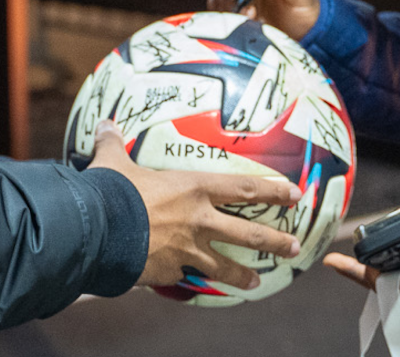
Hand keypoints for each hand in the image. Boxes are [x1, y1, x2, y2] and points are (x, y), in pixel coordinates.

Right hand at [88, 120, 301, 289]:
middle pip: (248, 232)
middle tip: (295, 246)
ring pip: (224, 265)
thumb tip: (104, 122)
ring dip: (243, 274)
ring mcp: (187, 250)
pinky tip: (198, 287)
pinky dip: (193, 282)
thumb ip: (114, 143)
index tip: (295, 194)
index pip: (244, 188)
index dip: (272, 190)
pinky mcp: (169, 273)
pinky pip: (187, 278)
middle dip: (274, 241)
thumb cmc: (110, 192)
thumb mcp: (114, 163)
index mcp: (195, 188)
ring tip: (257, 283)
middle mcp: (199, 219)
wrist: (94, 232)